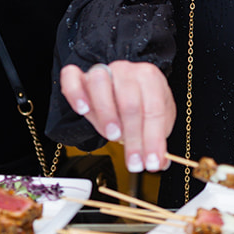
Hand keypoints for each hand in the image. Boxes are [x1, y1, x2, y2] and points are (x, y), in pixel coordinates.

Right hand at [59, 61, 174, 173]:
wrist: (123, 91)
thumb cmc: (141, 104)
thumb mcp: (157, 121)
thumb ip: (157, 141)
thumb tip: (161, 162)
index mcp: (150, 78)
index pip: (154, 109)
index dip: (153, 139)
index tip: (152, 162)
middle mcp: (126, 71)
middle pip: (129, 102)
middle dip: (133, 137)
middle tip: (134, 160)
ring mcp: (102, 71)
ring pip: (100, 85)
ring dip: (107, 114)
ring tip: (113, 136)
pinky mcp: (81, 76)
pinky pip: (72, 78)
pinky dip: (76, 94)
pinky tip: (83, 110)